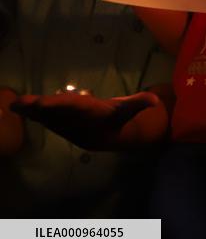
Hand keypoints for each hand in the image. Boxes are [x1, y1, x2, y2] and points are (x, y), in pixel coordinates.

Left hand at [11, 91, 159, 150]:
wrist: (109, 138)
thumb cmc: (119, 117)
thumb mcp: (130, 109)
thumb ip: (140, 103)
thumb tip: (156, 100)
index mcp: (93, 116)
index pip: (77, 108)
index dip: (63, 104)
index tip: (47, 103)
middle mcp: (77, 122)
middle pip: (59, 113)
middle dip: (44, 108)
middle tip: (27, 104)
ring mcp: (67, 125)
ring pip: (48, 117)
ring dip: (32, 111)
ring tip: (16, 104)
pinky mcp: (59, 125)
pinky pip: (45, 118)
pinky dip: (32, 112)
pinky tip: (18, 107)